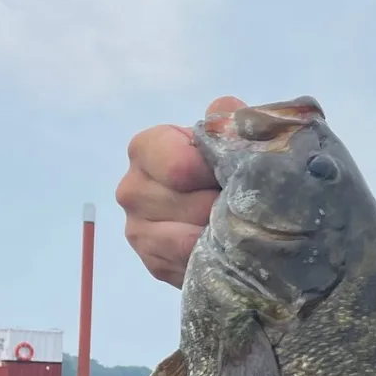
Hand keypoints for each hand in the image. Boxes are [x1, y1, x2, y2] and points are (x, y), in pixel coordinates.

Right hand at [116, 96, 243, 286]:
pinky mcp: (153, 263)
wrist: (240, 213)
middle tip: (243, 206)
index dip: (215, 175)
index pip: (178, 166)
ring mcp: (137, 230)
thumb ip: (233, 122)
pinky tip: (226, 249)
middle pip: (187, 206)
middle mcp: (132, 188)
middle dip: (223, 208)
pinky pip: (187, 264)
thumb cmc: (235, 168)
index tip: (233, 177)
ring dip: (221, 235)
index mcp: (147, 148)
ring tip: (238, 226)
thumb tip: (224, 110)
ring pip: (187, 240)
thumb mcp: (240, 139)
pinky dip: (213, 258)